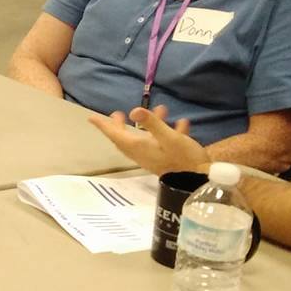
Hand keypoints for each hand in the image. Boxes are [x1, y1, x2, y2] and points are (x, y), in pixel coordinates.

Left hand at [88, 104, 208, 174]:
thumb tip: (133, 111)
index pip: (116, 135)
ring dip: (150, 125)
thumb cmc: (183, 159)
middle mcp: (143, 153)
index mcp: (140, 147)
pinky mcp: (168, 160)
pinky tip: (182, 123)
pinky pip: (164, 143)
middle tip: (117, 114)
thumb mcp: (169, 138)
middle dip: (121, 126)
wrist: (199, 181)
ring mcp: (155, 157)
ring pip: (147, 139)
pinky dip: (170, 132)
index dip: (104, 126)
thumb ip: (151, 123)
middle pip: (127, 138)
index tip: (91, 118)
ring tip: (161, 109)